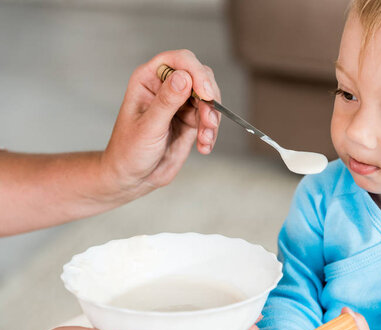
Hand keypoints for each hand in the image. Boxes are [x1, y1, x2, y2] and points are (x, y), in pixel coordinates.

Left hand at [101, 49, 221, 198]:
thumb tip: (184, 77)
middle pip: (200, 76)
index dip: (196, 72)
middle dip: (209, 98)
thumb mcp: (148, 127)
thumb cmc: (129, 151)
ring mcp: (180, 104)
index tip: (206, 94)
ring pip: (209, 99)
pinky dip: (212, 133)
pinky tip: (204, 147)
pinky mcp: (191, 121)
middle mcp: (166, 88)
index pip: (179, 60)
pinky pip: (210, 119)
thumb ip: (166, 101)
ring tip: (205, 139)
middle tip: (209, 121)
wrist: (132, 178)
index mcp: (149, 80)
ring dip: (212, 119)